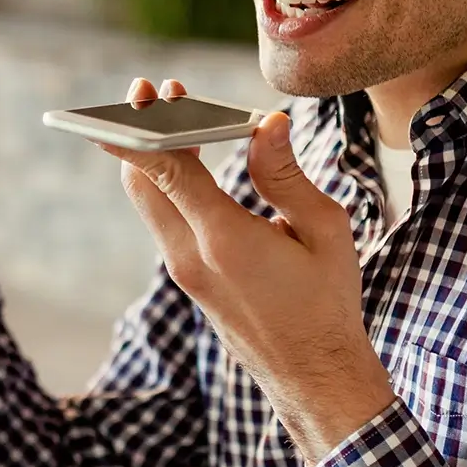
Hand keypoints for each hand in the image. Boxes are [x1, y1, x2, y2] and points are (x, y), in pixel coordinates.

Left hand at [96, 79, 393, 466]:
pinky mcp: (189, 277)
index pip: (167, 171)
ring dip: (152, 156)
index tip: (149, 91)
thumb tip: (267, 123)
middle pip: (142, 182)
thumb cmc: (328, 302)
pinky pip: (165, 219)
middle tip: (151, 92)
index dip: (150, 125)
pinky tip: (187, 158)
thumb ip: (286, 176)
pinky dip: (168, 183)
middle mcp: (191, 256)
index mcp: (224, 240)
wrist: (312, 374)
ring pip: (149, 201)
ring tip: (170, 114)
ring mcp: (184, 270)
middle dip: (139, 132)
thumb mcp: (324, 232)